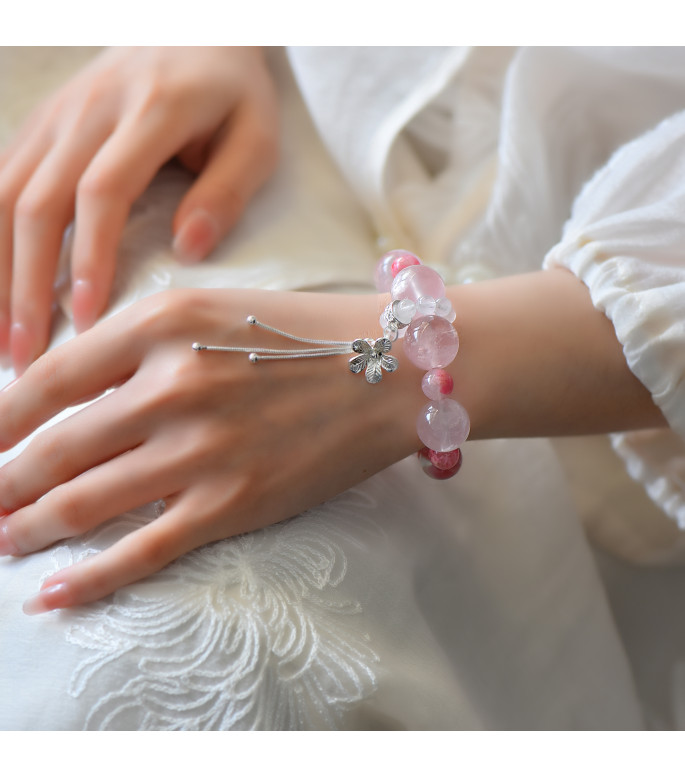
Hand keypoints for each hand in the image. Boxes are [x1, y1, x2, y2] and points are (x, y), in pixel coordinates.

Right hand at [0, 47, 278, 373]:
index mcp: (150, 113)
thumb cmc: (233, 93)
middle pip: (37, 200)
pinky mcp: (42, 123)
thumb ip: (227, 190)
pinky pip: (1, 178)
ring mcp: (57, 114)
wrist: (195, 29)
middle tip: (24, 353)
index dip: (89, 257)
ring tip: (0, 336)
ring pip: (5, 193)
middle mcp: (89, 110)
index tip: (85, 318)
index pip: (102, 191)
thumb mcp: (256, 136)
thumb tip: (188, 249)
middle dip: (24, 282)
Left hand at [0, 288, 422, 612]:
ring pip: (84, 503)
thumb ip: (138, 339)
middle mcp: (172, 386)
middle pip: (53, 448)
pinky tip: (50, 595)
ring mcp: (202, 451)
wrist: (390, 370)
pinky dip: (88, 578)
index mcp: (162, 326)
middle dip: (2, 482)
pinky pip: (143, 550)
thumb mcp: (211, 306)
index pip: (47, 379)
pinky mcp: (233, 503)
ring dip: (28, 528)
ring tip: (2, 539)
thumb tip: (67, 386)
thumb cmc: (304, 332)